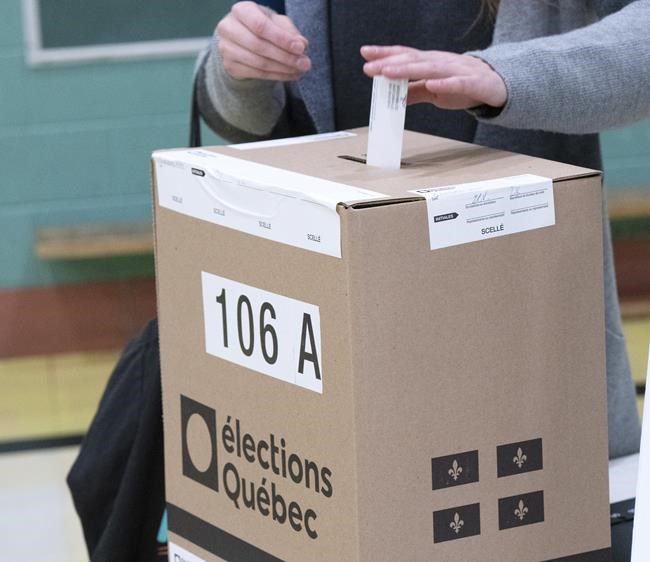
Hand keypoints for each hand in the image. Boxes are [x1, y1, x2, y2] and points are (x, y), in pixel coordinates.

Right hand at [217, 1, 310, 80]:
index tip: (301, 48)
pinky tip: (290, 75)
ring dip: (283, 69)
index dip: (282, 39)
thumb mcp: (276, 23)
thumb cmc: (262, 27)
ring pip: (259, 63)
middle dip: (286, 57)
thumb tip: (302, 44)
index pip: (261, 26)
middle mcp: (229, 28)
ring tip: (300, 70)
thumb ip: (289, 31)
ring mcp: (226, 48)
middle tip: (305, 63)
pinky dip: (277, 76)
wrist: (241, 41)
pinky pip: (257, 74)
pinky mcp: (230, 66)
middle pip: (260, 46)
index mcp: (242, 11)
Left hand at [361, 45, 506, 109]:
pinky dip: (445, 84)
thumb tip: (392, 97)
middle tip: (370, 67)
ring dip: (408, 69)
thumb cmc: (463, 84)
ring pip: (430, 69)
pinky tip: (432, 85)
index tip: (365, 53)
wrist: (498, 84)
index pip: (405, 55)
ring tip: (389, 71)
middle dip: (390, 63)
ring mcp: (457, 71)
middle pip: (413, 60)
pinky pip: (458, 83)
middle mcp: (441, 63)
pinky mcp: (473, 83)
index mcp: (430, 63)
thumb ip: (414, 92)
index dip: (385, 54)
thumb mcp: (433, 90)